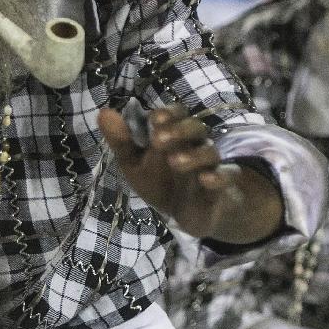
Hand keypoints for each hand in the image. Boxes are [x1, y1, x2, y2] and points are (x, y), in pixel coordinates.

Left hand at [100, 105, 283, 244]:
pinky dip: (217, 177)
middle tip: (159, 139)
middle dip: (179, 130)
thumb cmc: (161, 182)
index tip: (155, 119)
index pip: (177, 114)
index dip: (168, 114)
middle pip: (196, 128)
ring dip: (193, 155)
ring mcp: (210, 166)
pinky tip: (205, 179)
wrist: (188, 215)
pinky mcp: (220, 189)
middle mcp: (196, 145)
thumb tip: (103, 112)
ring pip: (210, 152)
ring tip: (174, 162)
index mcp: (176, 135)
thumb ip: (122, 141)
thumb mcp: (135, 164)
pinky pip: (225, 178)